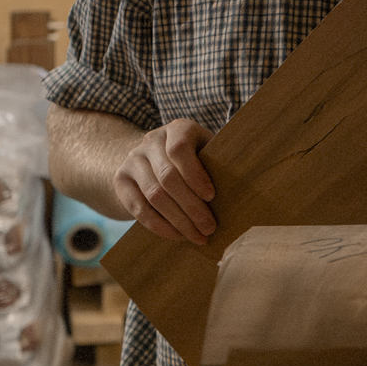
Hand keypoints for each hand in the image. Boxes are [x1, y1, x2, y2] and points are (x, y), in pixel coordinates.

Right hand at [113, 118, 217, 245]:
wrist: (151, 158)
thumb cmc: (194, 159)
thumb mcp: (206, 152)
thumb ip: (217, 163)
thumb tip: (246, 188)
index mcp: (177, 128)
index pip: (180, 148)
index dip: (195, 174)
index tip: (211, 197)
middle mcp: (151, 139)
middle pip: (168, 177)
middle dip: (191, 207)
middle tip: (210, 228)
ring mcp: (133, 159)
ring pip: (154, 195)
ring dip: (178, 221)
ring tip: (197, 237)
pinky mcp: (121, 180)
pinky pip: (138, 208)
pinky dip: (159, 226)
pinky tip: (177, 235)